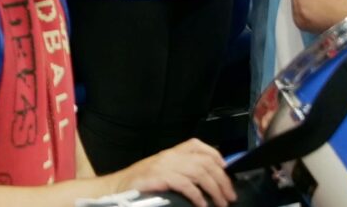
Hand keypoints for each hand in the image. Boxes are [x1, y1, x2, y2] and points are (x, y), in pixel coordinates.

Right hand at [117, 139, 234, 206]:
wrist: (117, 189)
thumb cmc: (141, 183)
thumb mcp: (162, 171)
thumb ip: (181, 171)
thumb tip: (208, 180)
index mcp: (171, 152)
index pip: (197, 145)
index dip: (215, 155)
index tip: (226, 169)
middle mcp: (169, 156)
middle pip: (204, 162)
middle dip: (221, 180)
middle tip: (229, 196)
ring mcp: (164, 166)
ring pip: (199, 172)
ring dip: (214, 189)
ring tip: (220, 203)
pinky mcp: (158, 178)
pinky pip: (185, 184)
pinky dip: (197, 196)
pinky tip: (202, 205)